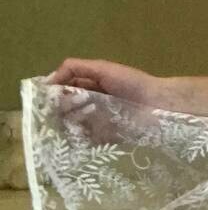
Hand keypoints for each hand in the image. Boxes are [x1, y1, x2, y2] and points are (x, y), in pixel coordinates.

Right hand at [39, 58, 166, 144]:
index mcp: (89, 86)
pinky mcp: (103, 139)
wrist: (158, 104)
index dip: (54, 93)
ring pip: (71, 125)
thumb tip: (47, 80)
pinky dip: (81, 138)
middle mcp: (90, 104)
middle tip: (71, 106)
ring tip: (85, 116)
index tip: (49, 97)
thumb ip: (74, 68)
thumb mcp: (102, 68)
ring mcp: (96, 122)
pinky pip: (85, 141)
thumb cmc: (131, 83)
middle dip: (62, 108)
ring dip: (72, 121)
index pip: (62, 91)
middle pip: (64, 109)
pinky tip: (86, 132)